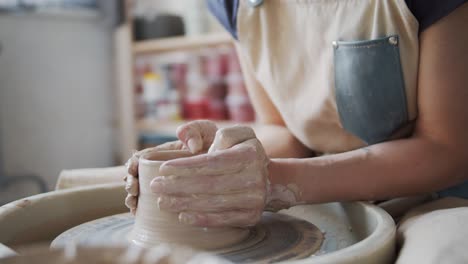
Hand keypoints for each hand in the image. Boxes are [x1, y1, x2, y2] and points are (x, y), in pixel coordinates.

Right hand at [124, 120, 217, 213]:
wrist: (227, 157)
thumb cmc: (212, 141)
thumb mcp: (204, 131)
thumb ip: (194, 132)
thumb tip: (192, 146)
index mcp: (162, 152)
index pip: (140, 158)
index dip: (132, 164)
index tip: (132, 170)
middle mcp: (159, 169)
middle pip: (136, 176)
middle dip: (130, 183)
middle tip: (133, 190)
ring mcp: (164, 184)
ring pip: (141, 192)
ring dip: (133, 198)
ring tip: (134, 203)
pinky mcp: (171, 198)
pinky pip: (151, 205)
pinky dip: (141, 208)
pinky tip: (138, 213)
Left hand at [151, 126, 298, 227]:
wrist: (267, 176)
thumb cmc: (241, 151)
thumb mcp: (234, 133)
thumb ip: (212, 130)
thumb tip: (195, 146)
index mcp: (249, 154)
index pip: (211, 162)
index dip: (185, 166)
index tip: (163, 168)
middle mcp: (254, 178)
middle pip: (209, 184)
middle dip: (178, 186)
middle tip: (155, 186)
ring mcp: (254, 200)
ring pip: (213, 203)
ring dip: (184, 203)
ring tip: (162, 201)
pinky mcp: (251, 216)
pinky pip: (223, 220)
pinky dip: (201, 219)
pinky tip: (182, 216)